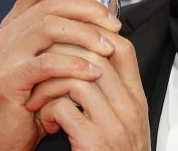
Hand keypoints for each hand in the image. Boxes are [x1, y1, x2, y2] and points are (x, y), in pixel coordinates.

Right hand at [0, 0, 121, 150]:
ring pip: (50, 27)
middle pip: (51, 3)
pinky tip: (93, 71)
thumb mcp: (51, 57)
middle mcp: (6, 34)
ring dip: (86, 34)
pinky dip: (75, 64)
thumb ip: (66, 32)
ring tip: (107, 48)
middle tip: (113, 25)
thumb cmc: (35, 96)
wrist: (6, 136)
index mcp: (15, 22)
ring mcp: (4, 55)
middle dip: (88, 10)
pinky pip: (46, 63)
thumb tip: (101, 10)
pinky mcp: (8, 80)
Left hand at [26, 33, 150, 150]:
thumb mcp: (124, 119)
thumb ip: (113, 91)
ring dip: (48, 85)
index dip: (92, 37)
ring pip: (75, 78)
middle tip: (42, 68)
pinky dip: (47, 110)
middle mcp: (130, 107)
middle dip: (60, 58)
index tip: (68, 43)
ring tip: (40, 98)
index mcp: (137, 97)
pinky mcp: (95, 142)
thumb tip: (89, 58)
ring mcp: (114, 125)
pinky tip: (46, 121)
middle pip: (95, 57)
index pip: (123, 47)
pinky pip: (63, 108)